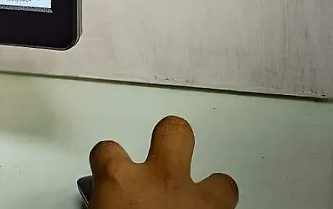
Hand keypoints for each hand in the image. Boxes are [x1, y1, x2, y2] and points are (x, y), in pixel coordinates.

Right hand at [89, 115, 238, 208]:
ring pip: (219, 180)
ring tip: (204, 194)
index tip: (108, 163)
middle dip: (171, 135)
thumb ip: (105, 201)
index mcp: (119, 182)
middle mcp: (160, 180)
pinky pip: (229, 205)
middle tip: (167, 141)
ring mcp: (197, 199)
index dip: (109, 157)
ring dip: (211, 186)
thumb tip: (105, 206)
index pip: (107, 152)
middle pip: (172, 133)